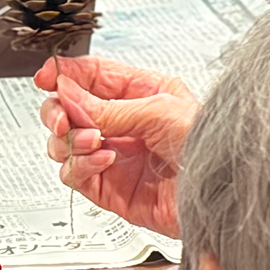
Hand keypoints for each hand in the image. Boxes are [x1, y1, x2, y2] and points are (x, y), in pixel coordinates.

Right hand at [35, 56, 198, 238]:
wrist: (223, 195)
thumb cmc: (212, 146)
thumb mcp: (160, 111)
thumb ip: (107, 107)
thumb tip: (68, 96)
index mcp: (139, 94)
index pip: (90, 77)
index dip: (63, 75)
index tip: (45, 78)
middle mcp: (122, 124)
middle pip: (66, 110)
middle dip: (58, 112)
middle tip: (64, 119)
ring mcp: (113, 156)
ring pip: (62, 144)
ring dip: (70, 142)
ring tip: (93, 142)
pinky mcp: (107, 188)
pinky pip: (74, 175)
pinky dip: (80, 167)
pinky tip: (103, 161)